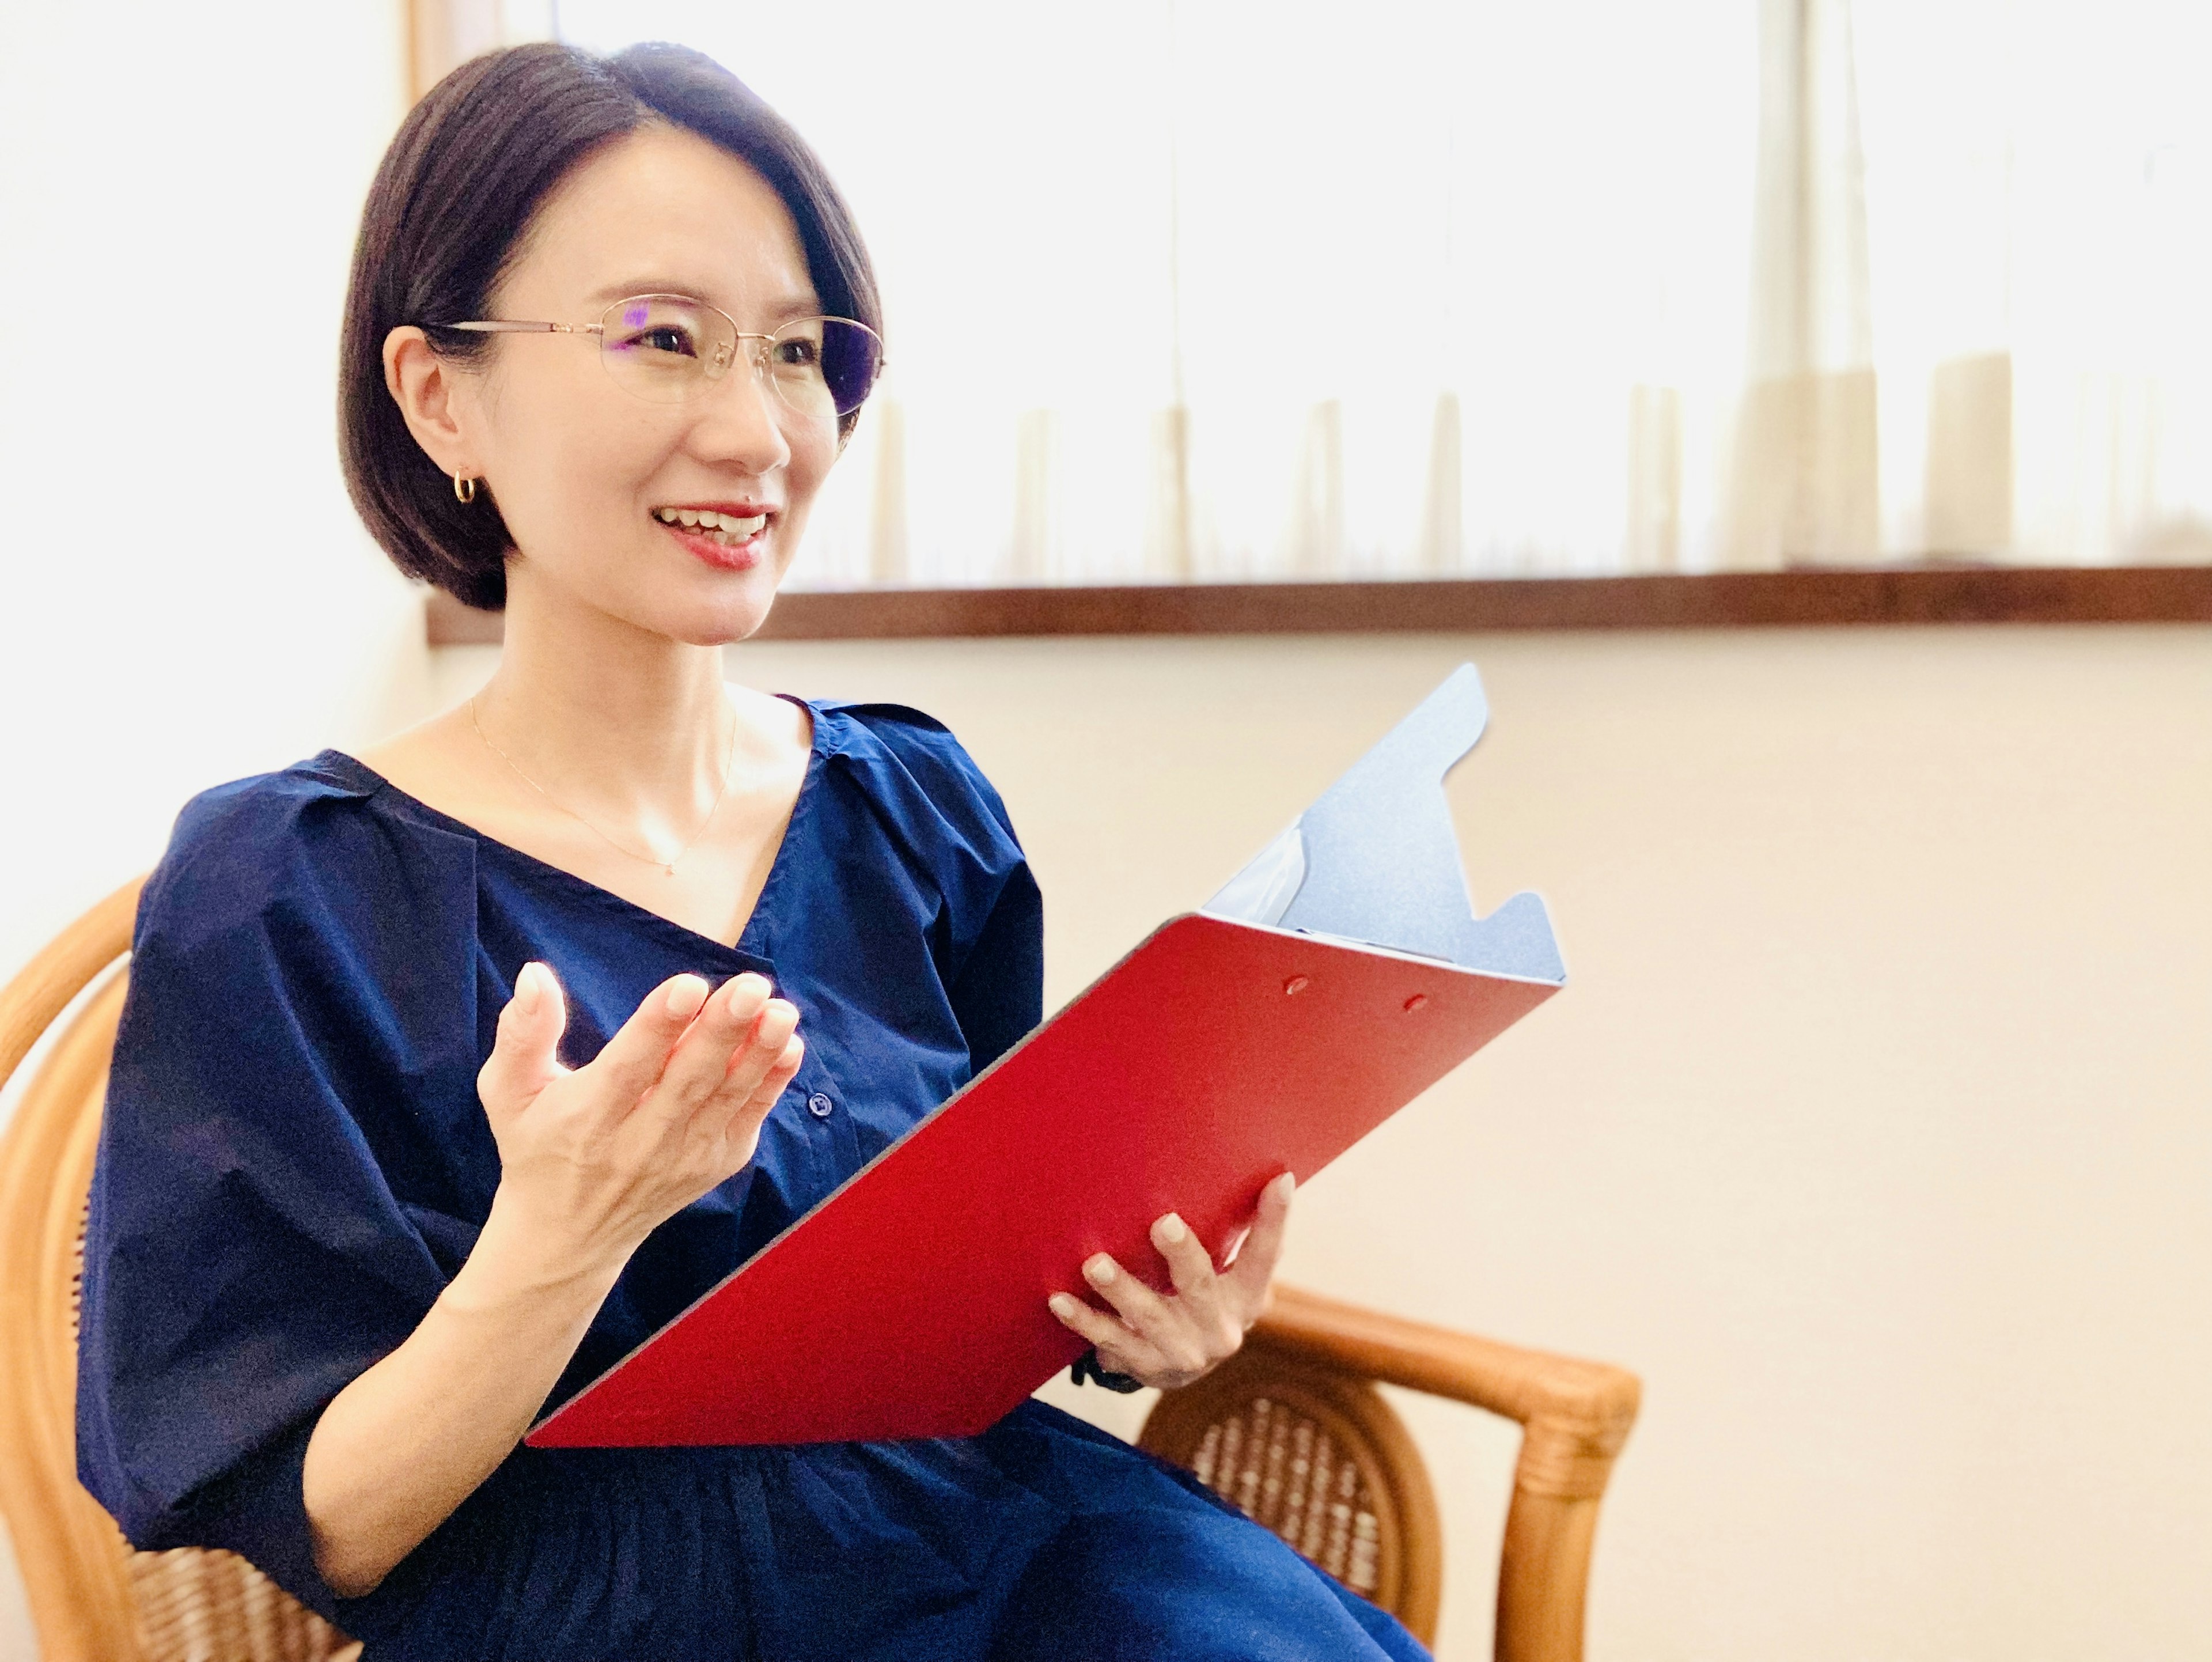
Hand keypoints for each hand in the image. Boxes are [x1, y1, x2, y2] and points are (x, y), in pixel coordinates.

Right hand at [475, 962, 804, 1278]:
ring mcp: (684, 1156)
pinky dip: (771, 1083)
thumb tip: (534, 974)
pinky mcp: (714, 1164)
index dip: (659, 1026)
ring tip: (780, 1011)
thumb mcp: (510, 1093)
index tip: (689, 985)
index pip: (629, 1067)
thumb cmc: (537, 1146)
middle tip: (750, 986)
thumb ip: (523, 1034)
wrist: (569, 1235)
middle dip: (721, 1031)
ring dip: (758, 1053)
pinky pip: (748, 1119)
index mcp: (588, 1117)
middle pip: (688, 1080)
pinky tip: (790, 1045)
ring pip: (726, 1099)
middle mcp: (639, 1141)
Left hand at [1046, 1172, 1294, 1390]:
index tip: (1279, 1180)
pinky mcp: (1146, 1366)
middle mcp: (1220, 1328)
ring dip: (1121, 1289)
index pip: (1266, 1255)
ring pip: (1148, 1315)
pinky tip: (1060, 1301)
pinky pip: (1111, 1340)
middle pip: (1200, 1286)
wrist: (1187, 1368)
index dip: (1275, 1219)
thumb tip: (1271, 1173)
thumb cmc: (1208, 1299)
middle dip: (1182, 1256)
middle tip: (1163, 1223)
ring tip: (1095, 1264)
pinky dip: (1085, 1320)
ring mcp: (1182, 1351)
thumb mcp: (1234, 1277)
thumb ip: (1242, 1234)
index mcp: (1248, 1296)